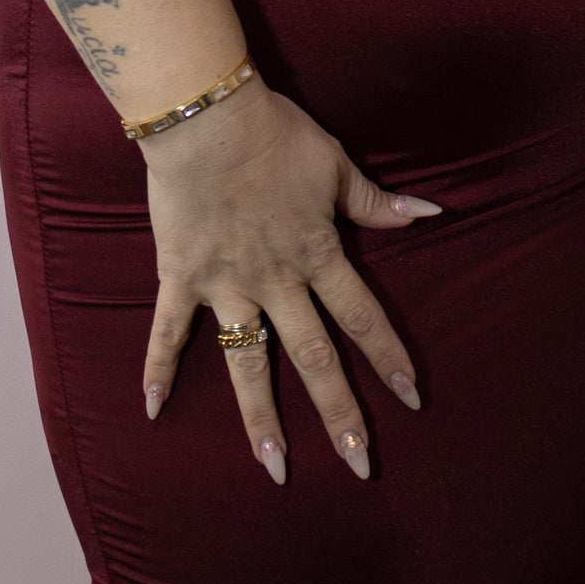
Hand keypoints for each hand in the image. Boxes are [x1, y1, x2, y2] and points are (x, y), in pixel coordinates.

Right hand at [138, 80, 440, 483]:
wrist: (206, 116)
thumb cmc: (274, 134)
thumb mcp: (335, 165)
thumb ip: (376, 202)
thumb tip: (431, 214)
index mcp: (317, 253)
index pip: (363, 317)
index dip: (389, 358)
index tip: (412, 400)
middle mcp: (276, 280)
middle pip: (314, 357)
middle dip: (338, 413)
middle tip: (358, 464)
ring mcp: (227, 284)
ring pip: (248, 362)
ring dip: (261, 417)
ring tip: (275, 467)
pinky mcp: (181, 276)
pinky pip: (169, 330)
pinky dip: (158, 368)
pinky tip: (154, 410)